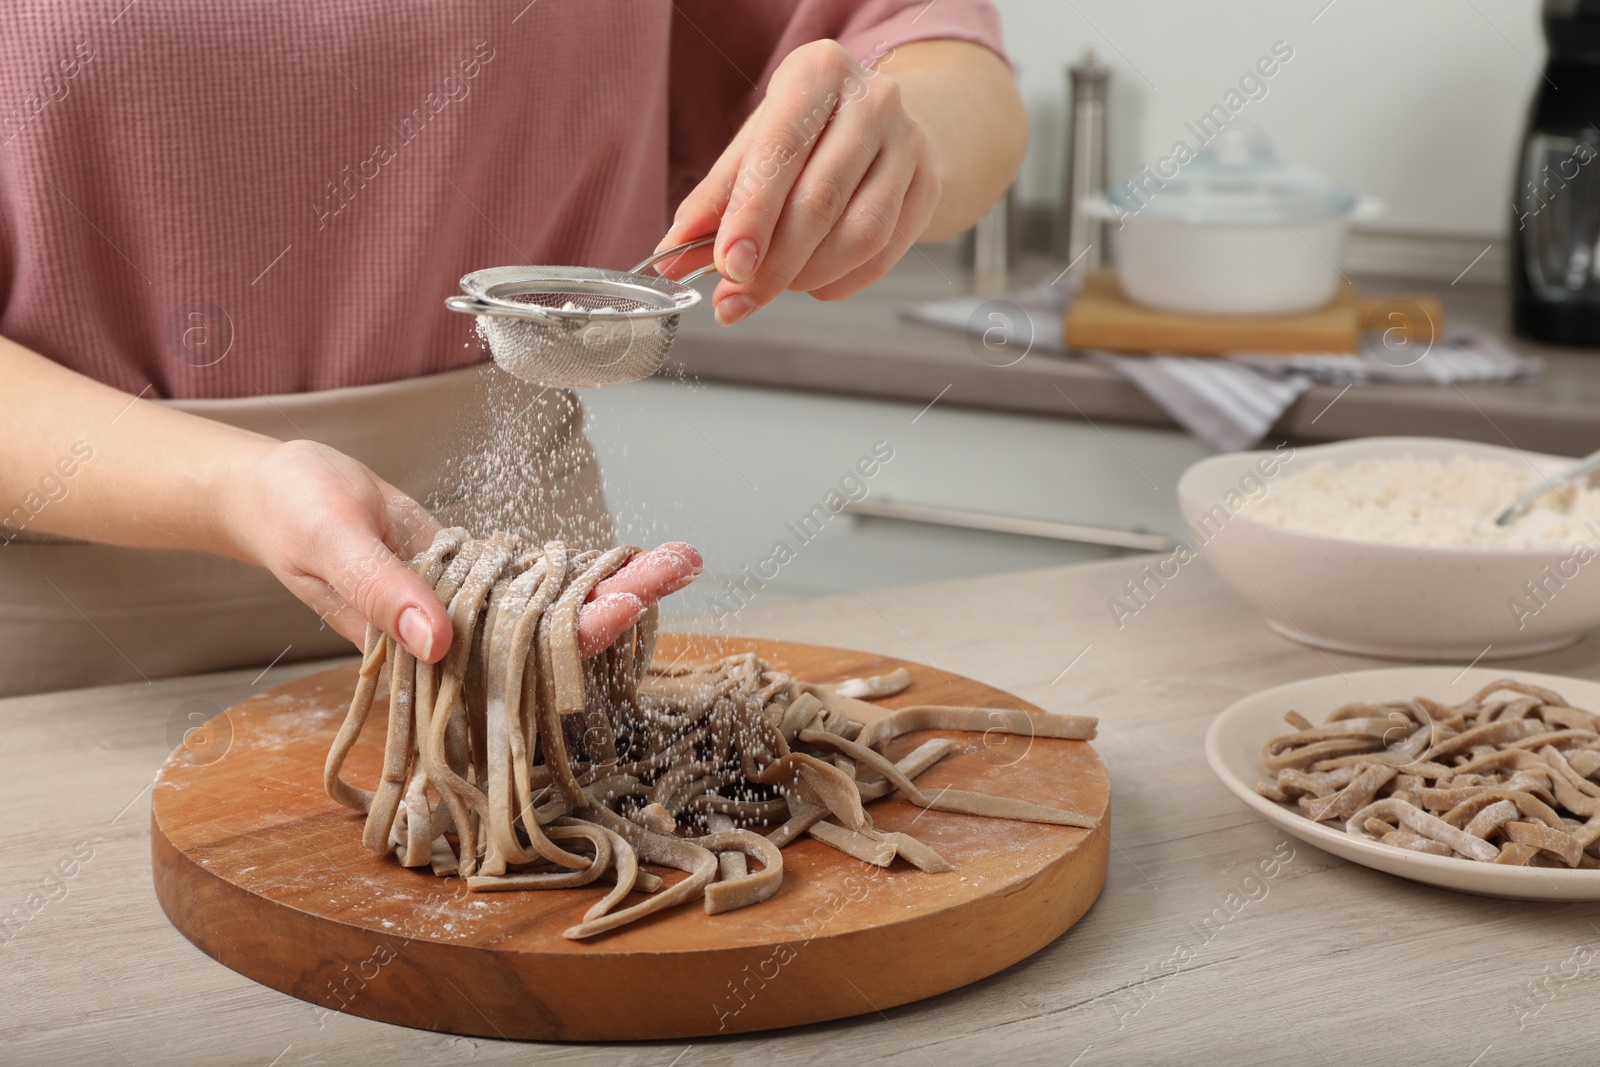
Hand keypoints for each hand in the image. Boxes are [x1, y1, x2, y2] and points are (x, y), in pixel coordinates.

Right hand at [219, 440, 700, 662]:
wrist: (273, 492)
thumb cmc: (291, 514)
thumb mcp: (331, 542)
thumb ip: (382, 592)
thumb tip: (439, 643)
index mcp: (422, 650)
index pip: (515, 657)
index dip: (573, 638)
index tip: (625, 609)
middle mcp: (456, 641)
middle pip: (554, 634)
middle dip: (622, 602)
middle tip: (684, 564)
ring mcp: (469, 611)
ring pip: (556, 607)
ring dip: (617, 584)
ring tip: (682, 557)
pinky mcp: (473, 579)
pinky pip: (537, 578)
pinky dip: (582, 566)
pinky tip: (631, 557)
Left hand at [656, 39, 941, 324]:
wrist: (880, 121)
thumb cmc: (807, 133)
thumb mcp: (754, 146)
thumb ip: (714, 200)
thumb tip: (673, 253)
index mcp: (818, 74)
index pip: (782, 151)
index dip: (752, 215)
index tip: (727, 265)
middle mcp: (872, 101)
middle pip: (820, 200)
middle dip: (773, 263)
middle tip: (736, 297)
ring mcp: (909, 145)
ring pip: (859, 234)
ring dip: (807, 275)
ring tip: (773, 286)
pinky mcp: (929, 186)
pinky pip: (883, 254)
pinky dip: (839, 282)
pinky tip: (811, 282)